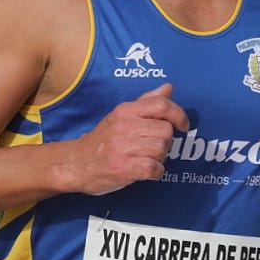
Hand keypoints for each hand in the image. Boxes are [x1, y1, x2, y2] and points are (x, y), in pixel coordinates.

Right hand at [59, 84, 187, 194]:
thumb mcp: (121, 116)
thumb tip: (168, 88)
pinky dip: (156, 172)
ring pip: (161, 149)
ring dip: (160, 157)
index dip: (179, 115)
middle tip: (153, 147)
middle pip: (166, 130)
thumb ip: (147, 102)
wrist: (76, 163)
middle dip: (166, 142)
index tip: (183, 126)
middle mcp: (124, 126)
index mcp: (125, 111)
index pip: (161, 105)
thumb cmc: (103, 140)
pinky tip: (147, 171)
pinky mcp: (123, 168)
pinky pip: (154, 168)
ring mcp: (123, 147)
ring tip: (146, 158)